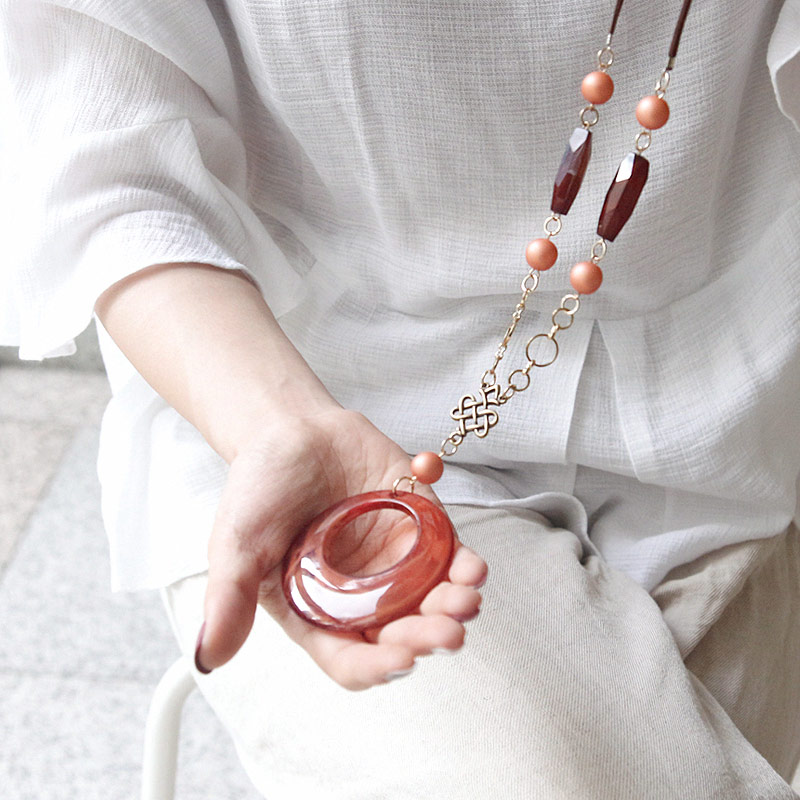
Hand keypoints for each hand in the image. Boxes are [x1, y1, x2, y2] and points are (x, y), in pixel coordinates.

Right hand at [195, 407, 487, 689]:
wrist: (291, 429)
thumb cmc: (259, 487)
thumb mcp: (236, 545)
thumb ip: (228, 600)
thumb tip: (209, 657)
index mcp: (316, 610)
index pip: (350, 658)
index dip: (376, 667)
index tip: (401, 659)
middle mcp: (359, 595)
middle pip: (400, 634)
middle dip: (426, 637)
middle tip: (447, 632)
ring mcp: (392, 562)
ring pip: (433, 600)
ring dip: (454, 606)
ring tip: (466, 598)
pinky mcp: (418, 526)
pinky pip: (448, 555)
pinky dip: (465, 564)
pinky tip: (472, 566)